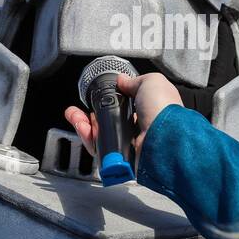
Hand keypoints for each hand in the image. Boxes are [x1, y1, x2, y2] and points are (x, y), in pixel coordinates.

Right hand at [63, 71, 182, 160]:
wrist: (163, 137)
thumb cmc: (163, 110)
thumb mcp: (151, 82)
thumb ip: (134, 81)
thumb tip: (122, 80)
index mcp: (148, 111)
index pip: (123, 107)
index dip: (107, 102)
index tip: (96, 98)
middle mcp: (138, 129)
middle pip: (107, 122)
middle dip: (88, 115)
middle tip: (76, 110)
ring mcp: (129, 144)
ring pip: (100, 135)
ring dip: (83, 125)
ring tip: (75, 116)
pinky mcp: (120, 157)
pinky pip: (100, 148)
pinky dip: (88, 138)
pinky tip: (82, 127)